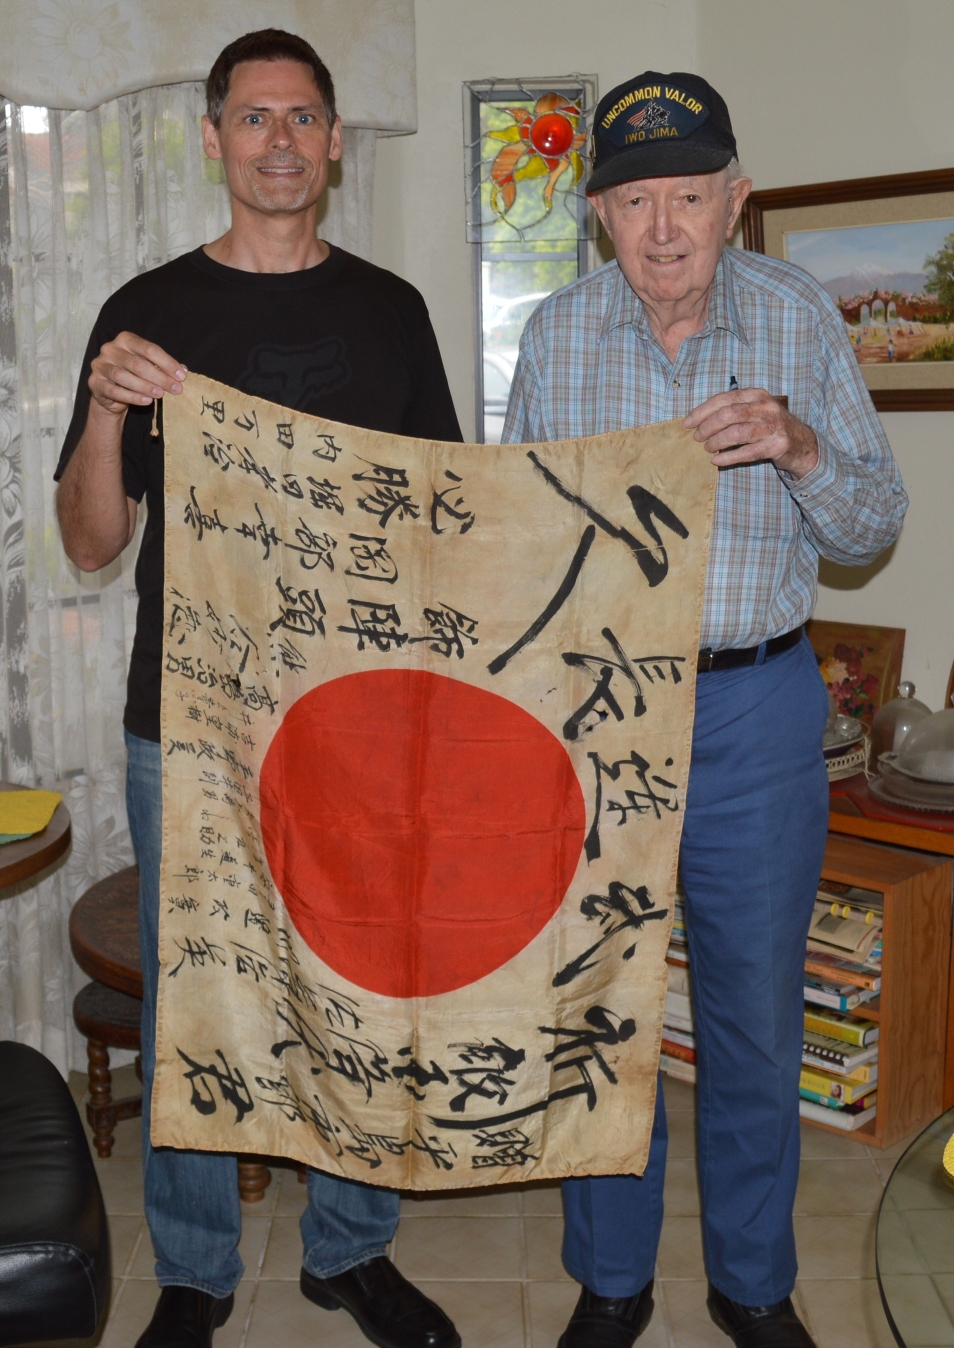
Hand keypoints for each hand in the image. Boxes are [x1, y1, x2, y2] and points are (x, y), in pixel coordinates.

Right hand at [89, 331, 185, 415]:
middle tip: (175, 389)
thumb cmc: (134, 376)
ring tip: (161, 395)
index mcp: (125, 339)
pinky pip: (114, 391)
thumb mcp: (149, 367)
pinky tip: (147, 401)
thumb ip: (163, 367)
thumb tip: (183, 371)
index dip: (167, 363)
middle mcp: (110, 349)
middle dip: (159, 377)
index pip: (149, 348)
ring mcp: (100, 365)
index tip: (181, 376)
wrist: (111, 394)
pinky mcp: (95, 382)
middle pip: (137, 363)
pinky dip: (132, 397)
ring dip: (145, 387)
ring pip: (124, 377)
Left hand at [683, 387, 818, 479]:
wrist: (801, 443)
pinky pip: (747, 453)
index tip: (687, 423)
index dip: (702, 411)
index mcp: (756, 395)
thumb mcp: (755, 410)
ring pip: (736, 433)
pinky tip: (717, 461)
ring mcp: (772, 426)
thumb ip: (733, 410)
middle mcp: (765, 407)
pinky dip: (728, 457)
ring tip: (707, 448)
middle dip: (707, 427)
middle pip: (728, 415)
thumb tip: (699, 420)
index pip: (724, 399)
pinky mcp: (776, 445)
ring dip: (716, 442)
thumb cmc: (769, 426)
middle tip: (697, 438)